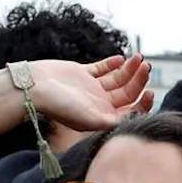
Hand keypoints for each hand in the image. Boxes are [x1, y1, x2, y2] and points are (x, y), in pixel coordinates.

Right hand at [27, 56, 154, 131]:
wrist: (32, 87)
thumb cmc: (59, 106)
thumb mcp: (89, 119)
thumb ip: (112, 123)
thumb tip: (133, 124)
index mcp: (103, 117)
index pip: (131, 111)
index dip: (143, 103)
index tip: (150, 91)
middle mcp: (99, 104)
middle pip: (127, 92)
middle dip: (139, 80)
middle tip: (146, 66)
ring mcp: (91, 88)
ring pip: (118, 78)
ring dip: (129, 69)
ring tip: (138, 58)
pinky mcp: (81, 74)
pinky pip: (102, 68)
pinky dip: (112, 63)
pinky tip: (120, 58)